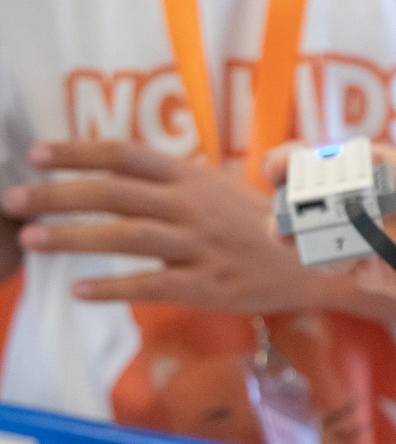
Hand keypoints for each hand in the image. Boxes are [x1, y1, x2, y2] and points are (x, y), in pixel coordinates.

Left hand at [2, 141, 321, 311]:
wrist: (317, 264)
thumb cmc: (268, 226)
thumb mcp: (225, 190)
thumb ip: (178, 182)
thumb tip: (123, 174)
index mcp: (195, 177)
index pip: (127, 155)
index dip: (79, 152)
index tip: (38, 155)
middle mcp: (195, 206)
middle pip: (115, 193)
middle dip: (58, 195)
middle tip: (14, 200)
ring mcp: (202, 246)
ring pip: (127, 236)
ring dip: (74, 237)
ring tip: (33, 239)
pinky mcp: (210, 286)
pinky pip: (154, 285)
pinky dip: (114, 288)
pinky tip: (79, 290)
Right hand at [264, 145, 395, 322]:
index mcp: (371, 168)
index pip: (316, 163)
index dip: (289, 163)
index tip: (278, 168)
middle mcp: (362, 205)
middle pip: (305, 210)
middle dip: (286, 215)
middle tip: (284, 224)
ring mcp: (372, 242)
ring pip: (322, 247)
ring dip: (312, 247)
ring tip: (316, 247)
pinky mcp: (388, 275)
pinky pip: (357, 274)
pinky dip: (352, 269)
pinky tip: (360, 264)